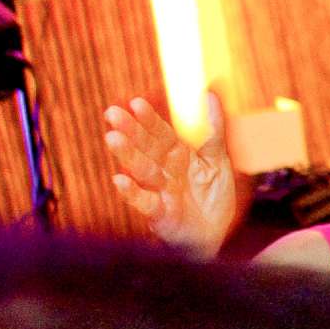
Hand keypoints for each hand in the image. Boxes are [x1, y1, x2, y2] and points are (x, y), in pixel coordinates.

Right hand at [103, 91, 244, 256]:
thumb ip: (214, 129)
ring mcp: (160, 191)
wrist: (214, 234)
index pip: (161, 133)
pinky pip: (143, 202)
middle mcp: (165, 170)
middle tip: (112, 113)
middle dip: (131, 131)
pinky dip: (131, 192)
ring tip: (112, 138)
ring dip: (127, 155)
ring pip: (142, 170)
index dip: (149, 119)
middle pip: (146, 148)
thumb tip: (211, 94)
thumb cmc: (211, 196)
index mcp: (177, 155)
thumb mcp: (217, 159)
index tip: (135, 103)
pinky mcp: (159, 214)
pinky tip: (118, 180)